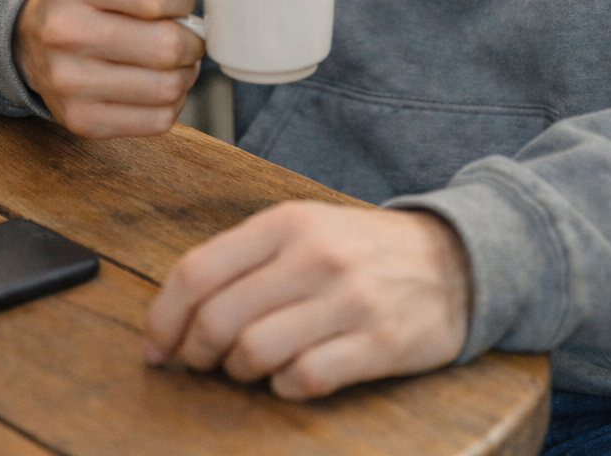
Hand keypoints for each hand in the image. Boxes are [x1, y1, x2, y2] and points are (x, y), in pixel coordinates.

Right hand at [12, 0, 205, 137]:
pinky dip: (171, 102)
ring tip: (171, 57)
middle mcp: (65, 33)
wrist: (29, 36)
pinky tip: (155, 82)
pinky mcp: (81, 120)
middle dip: (193, 38)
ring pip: (168, 87)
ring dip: (185, 72)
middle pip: (168, 46)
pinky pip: (158, 120)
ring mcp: (69, 83)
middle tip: (184, 31)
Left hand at [144, 201, 471, 397]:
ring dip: (241, 372)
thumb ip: (244, 260)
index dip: (163, 318)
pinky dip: (287, 387)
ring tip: (254, 365)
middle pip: (218, 319)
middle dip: (198, 354)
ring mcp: (348, 300)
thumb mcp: (305, 229)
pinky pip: (304, 380)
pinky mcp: (377, 343)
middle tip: (205, 362)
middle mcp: (315, 256)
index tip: (157, 347)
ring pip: (254, 353)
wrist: (453, 259)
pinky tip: (298, 372)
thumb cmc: (361, 250)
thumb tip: (175, 315)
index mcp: (288, 222)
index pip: (197, 271)